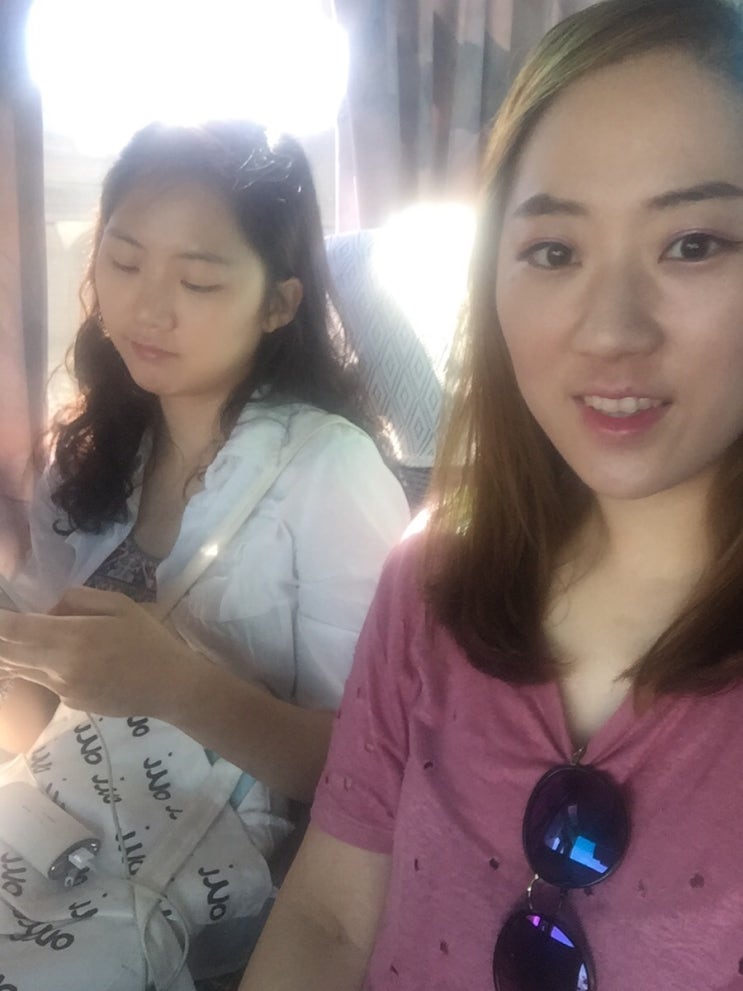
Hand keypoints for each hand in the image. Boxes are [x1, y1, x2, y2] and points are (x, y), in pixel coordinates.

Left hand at [0, 587, 199, 717]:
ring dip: (12, 651)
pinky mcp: (69, 703)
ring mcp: (62, 690)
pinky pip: (43, 679)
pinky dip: (39, 665)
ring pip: (20, 668)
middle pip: (7, 653)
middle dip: (0, 637)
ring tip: (22, 638)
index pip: (14, 629)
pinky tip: (62, 656)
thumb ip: (79, 599)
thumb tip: (51, 610)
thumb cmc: (150, 640)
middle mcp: (59, 668)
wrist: (171, 687)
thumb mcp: (120, 605)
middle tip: (5, 625)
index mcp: (73, 638)